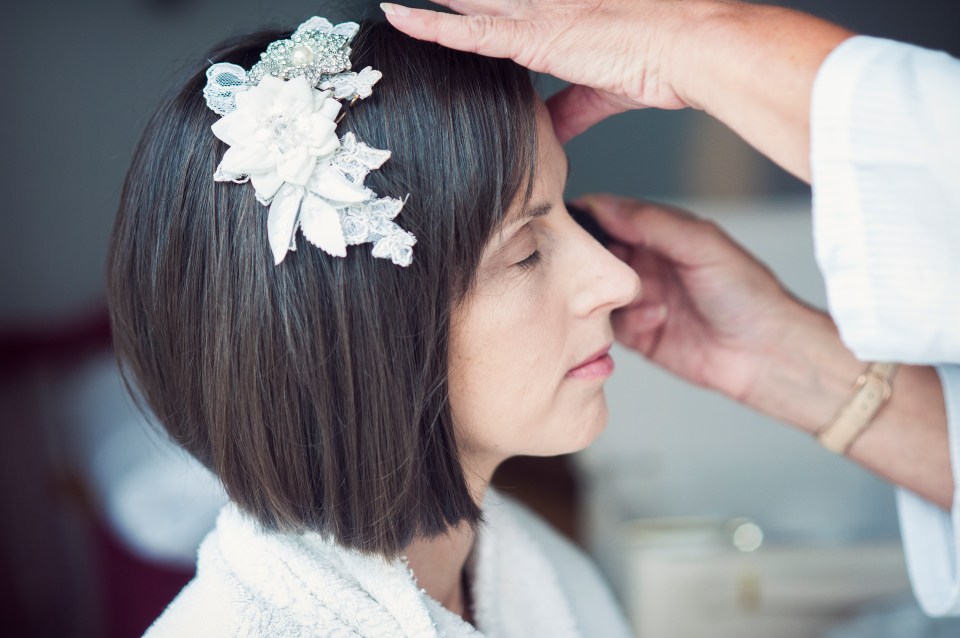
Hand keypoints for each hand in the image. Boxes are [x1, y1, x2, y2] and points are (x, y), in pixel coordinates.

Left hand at [380, 0, 697, 141]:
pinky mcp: (537, 35)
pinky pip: (471, 31)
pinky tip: (402, 18)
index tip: (441, 9)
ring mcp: (537, 16)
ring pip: (467, 4)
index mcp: (558, 20)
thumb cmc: (658, 62)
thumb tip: (550, 130)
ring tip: (388, 2)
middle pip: (477, 1)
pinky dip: (434, 28)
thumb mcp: (601, 92)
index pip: (499, 12)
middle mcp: (542, 8)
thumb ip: (569, 108)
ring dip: (433, 3)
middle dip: (444, 0)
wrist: (688, 50)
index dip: (466, 12)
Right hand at [578, 194, 804, 402]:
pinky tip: (659, 318)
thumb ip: (651, 222)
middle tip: (591, 264)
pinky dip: (626, 321)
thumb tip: (603, 204)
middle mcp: (646, 265)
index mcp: (660, 234)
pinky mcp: (638, 335)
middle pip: (596, 254)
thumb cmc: (746, 292)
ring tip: (640, 295)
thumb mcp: (701, 244)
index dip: (585, 216)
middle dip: (590, 259)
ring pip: (596, 292)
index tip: (566, 222)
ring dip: (610, 293)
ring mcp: (640, 300)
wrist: (766, 353)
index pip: (609, 216)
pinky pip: (609, 326)